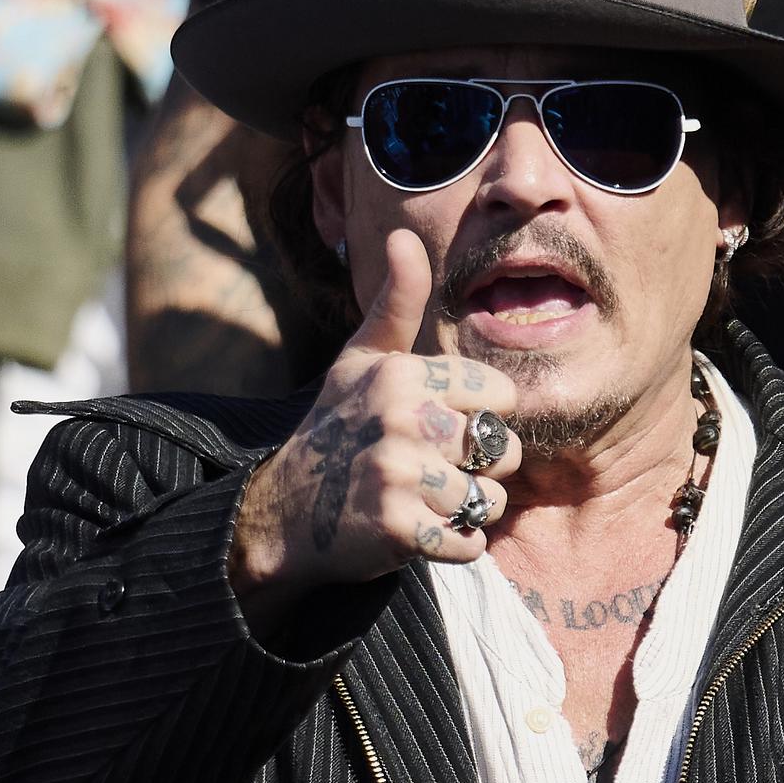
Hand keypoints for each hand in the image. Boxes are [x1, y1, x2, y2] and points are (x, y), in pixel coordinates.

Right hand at [228, 227, 520, 625]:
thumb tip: (404, 235)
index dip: (481, 419)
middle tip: (434, 474)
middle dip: (478, 470)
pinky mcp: (400, 527)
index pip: (498, 395)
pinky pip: (468, 542)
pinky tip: (421, 534)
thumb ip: (395, 304)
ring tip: (427, 503)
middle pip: (500, 449)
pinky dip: (454, 547)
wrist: (282, 513)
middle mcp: (402, 418)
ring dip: (466, 511)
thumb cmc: (332, 432)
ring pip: (488, 499)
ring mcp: (400, 474)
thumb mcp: (359, 361)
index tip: (444, 430)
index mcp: (402, 374)